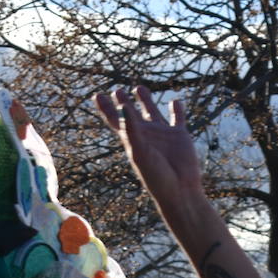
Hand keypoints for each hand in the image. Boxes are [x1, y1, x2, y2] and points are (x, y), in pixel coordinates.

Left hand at [95, 86, 202, 210]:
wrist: (179, 190)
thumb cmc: (156, 176)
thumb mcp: (140, 152)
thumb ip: (132, 129)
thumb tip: (124, 106)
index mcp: (132, 139)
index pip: (115, 120)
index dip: (105, 108)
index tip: (97, 95)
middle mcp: (145, 134)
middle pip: (131, 114)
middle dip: (123, 102)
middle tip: (116, 90)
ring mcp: (162, 134)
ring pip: (152, 111)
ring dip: (146, 100)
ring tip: (138, 88)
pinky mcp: (180, 135)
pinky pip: (177, 118)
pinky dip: (177, 109)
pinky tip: (175, 101)